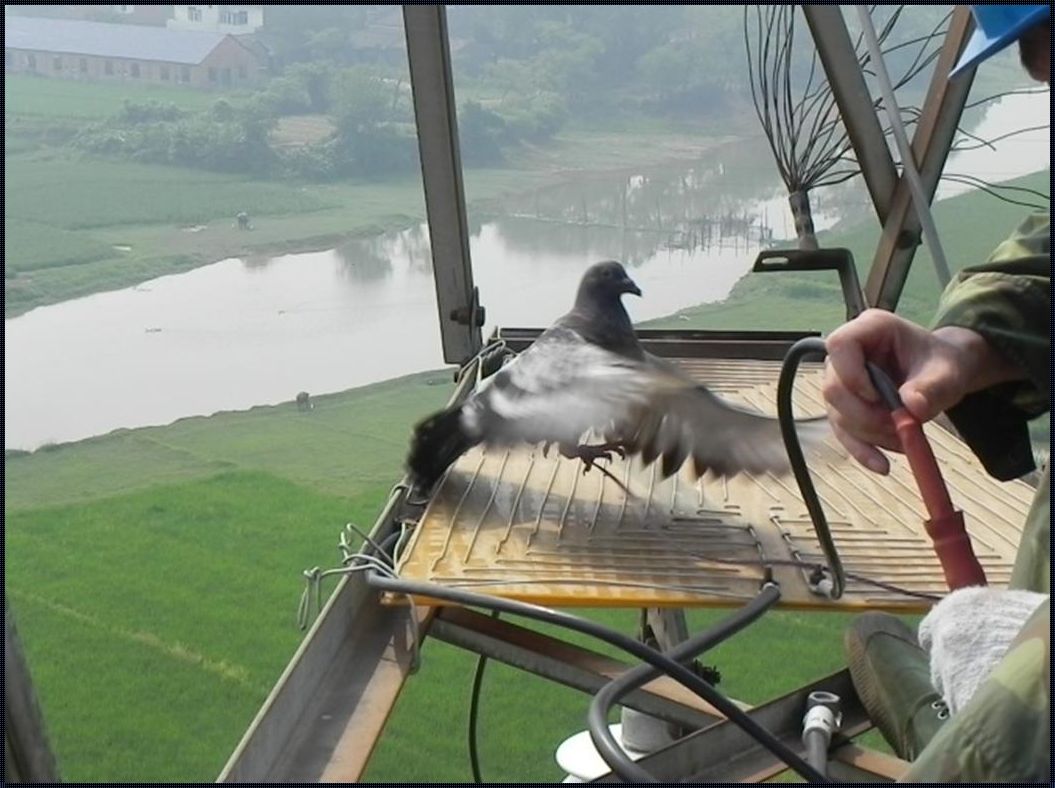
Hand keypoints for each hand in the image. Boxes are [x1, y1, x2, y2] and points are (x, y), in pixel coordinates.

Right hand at [822, 309, 1022, 474]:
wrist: (944, 373)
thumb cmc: (943, 362)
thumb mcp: (947, 371)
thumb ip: (932, 387)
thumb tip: (913, 408)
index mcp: (869, 330)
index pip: (840, 345)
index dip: (851, 374)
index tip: (877, 396)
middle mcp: (847, 355)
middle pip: (834, 387)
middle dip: (865, 415)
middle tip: (898, 427)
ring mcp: (843, 382)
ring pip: (837, 414)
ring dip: (869, 435)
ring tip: (904, 440)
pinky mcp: (847, 407)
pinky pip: (844, 432)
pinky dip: (862, 450)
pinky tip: (881, 464)